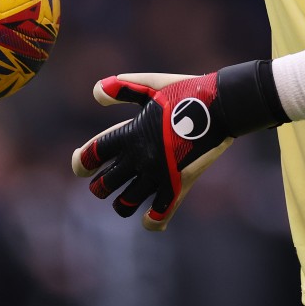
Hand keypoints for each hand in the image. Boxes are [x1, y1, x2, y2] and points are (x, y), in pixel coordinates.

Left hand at [72, 62, 287, 230]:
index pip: (92, 155)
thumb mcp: (152, 84)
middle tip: (104, 181)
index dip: (81, 162)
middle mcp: (140, 158)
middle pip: (104, 185)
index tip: (81, 163)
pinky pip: (160, 214)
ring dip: (122, 203)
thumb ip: (122, 87)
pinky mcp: (180, 185)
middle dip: (100, 185)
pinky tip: (149, 219)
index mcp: (130, 133)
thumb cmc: (186, 90)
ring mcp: (160, 174)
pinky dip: (152, 221)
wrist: (223, 105)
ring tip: (125, 198)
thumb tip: (96, 93)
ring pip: (127, 204)